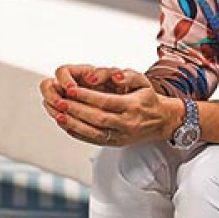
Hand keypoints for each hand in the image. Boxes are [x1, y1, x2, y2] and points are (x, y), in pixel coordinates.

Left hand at [42, 68, 181, 146]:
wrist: (161, 120)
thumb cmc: (148, 99)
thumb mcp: (143, 81)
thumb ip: (128, 76)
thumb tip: (116, 75)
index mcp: (133, 106)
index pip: (106, 102)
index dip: (87, 96)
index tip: (70, 89)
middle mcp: (127, 123)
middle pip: (97, 118)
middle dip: (76, 110)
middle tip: (59, 101)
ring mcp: (120, 136)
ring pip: (94, 132)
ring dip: (73, 124)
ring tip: (57, 115)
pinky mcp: (114, 143)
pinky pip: (93, 140)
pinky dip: (78, 133)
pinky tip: (66, 125)